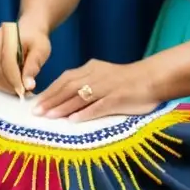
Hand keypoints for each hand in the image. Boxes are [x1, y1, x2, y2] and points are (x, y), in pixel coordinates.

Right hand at [0, 16, 50, 96]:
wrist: (29, 28)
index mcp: (8, 35)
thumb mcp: (41, 50)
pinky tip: (10, 85)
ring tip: (17, 90)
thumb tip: (28, 86)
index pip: (7, 60)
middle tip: (21, 93)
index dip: (14, 78)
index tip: (23, 91)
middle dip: (7, 82)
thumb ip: (33, 66)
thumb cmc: (36, 39)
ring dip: (2, 84)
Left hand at [33, 59, 158, 121]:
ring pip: (80, 96)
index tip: (37, 102)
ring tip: (49, 117)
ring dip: (63, 107)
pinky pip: (98, 106)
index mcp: (91, 68)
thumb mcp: (104, 75)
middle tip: (37, 112)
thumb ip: (87, 83)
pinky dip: (85, 113)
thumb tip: (66, 98)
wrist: (153, 78)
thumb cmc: (127, 80)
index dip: (50, 91)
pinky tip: (74, 120)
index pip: (65, 79)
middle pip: (68, 87)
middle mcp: (96, 76)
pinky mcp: (117, 98)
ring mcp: (106, 87)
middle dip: (51, 100)